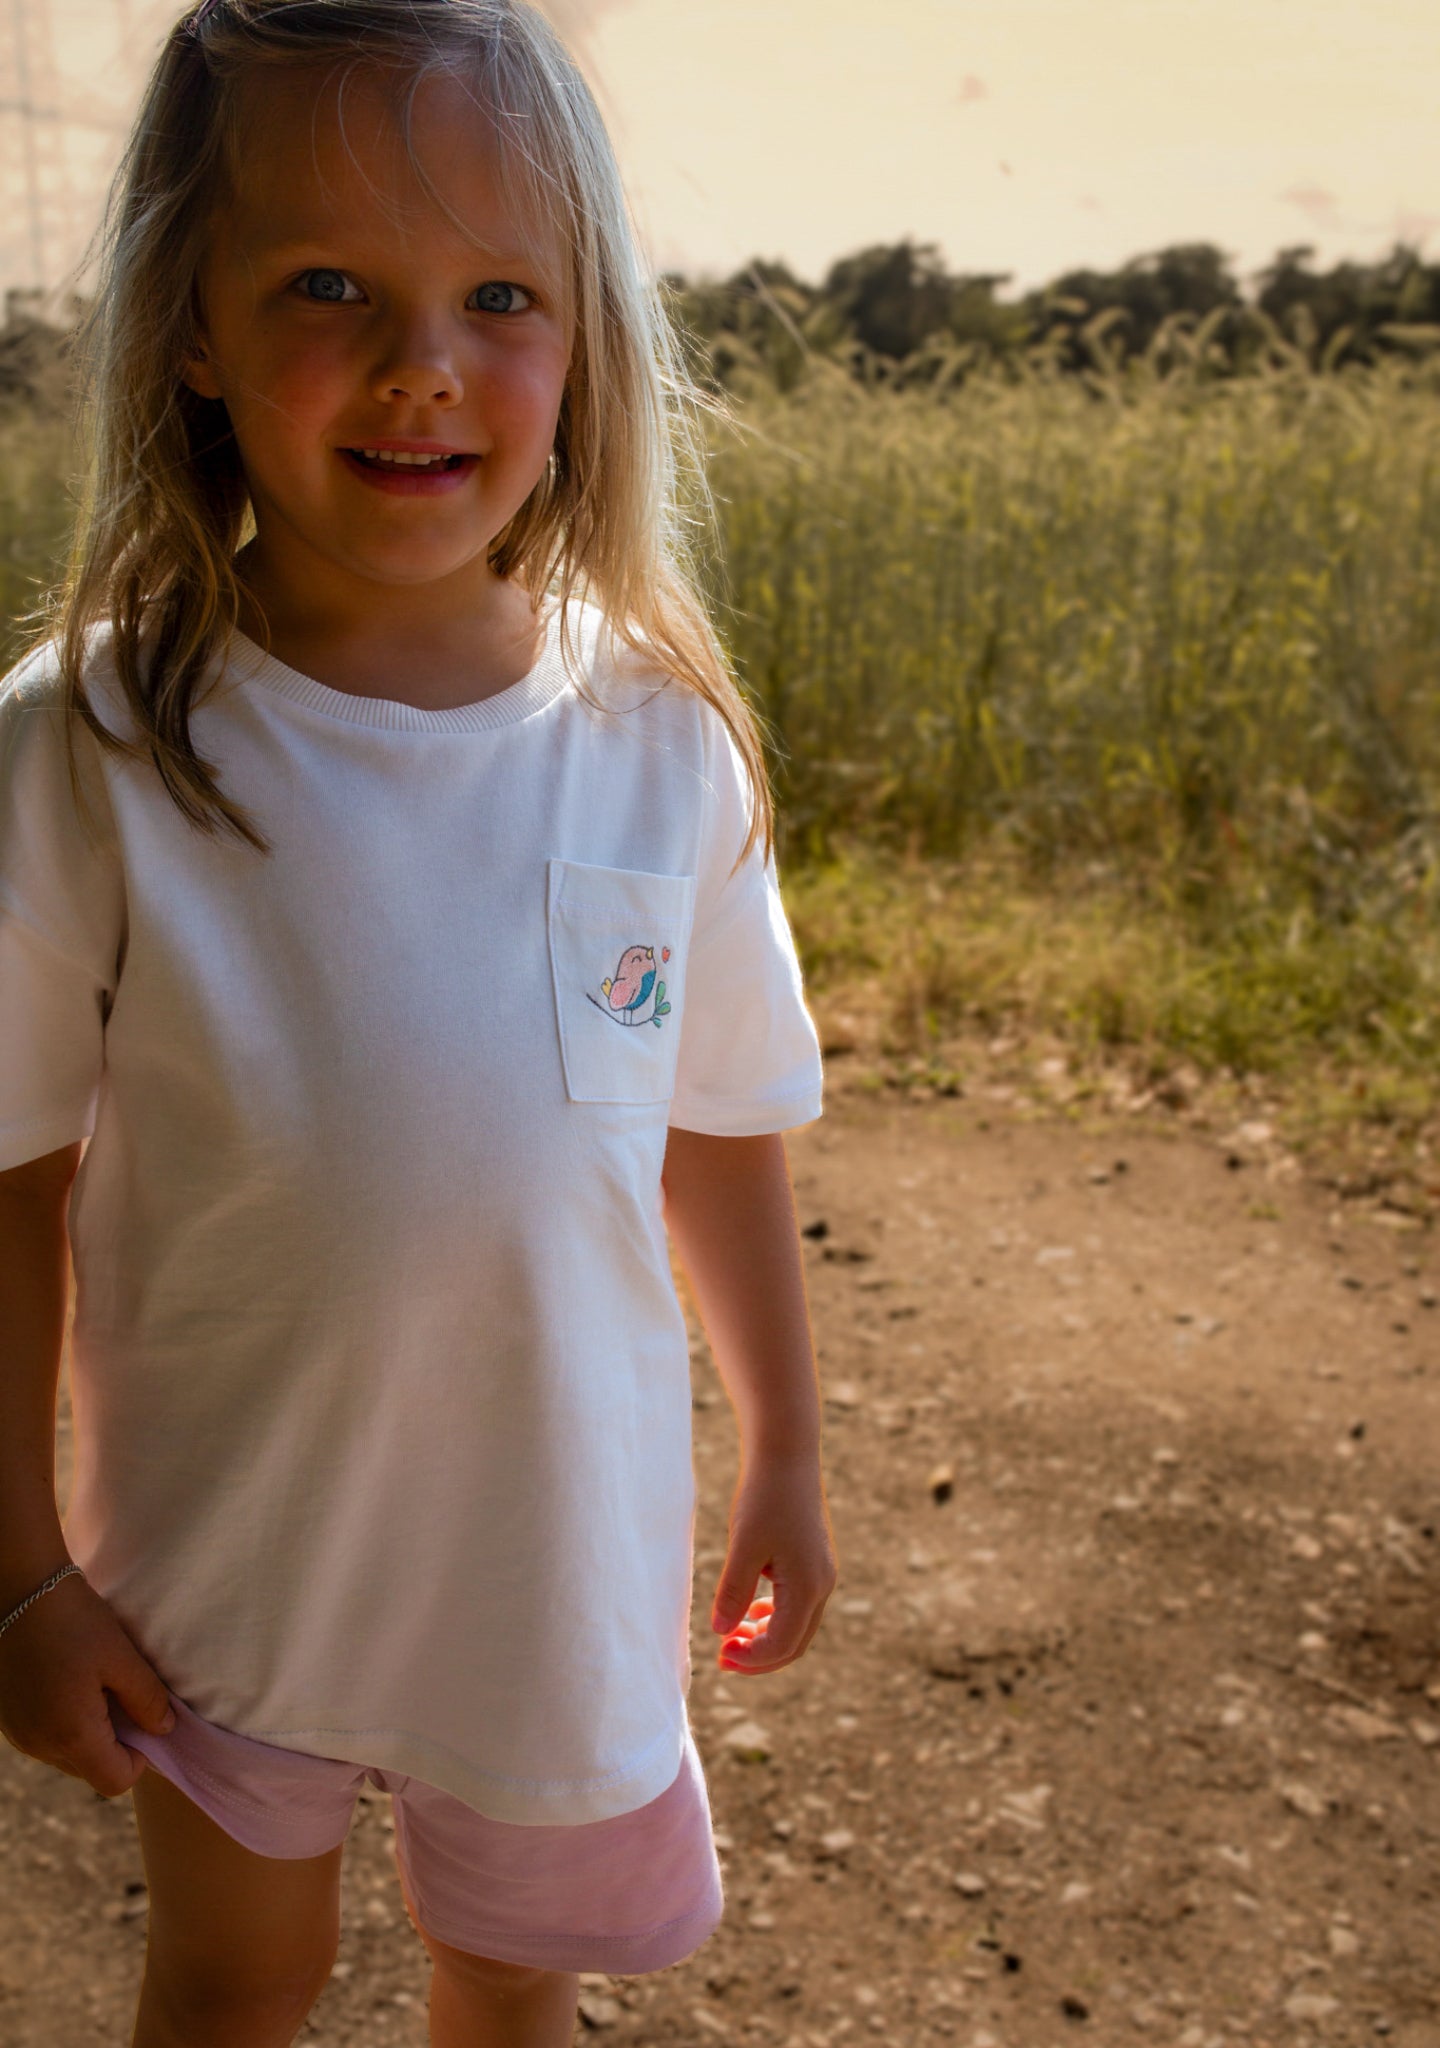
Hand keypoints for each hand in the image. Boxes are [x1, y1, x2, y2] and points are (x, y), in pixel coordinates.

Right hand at [0, 1571, 174, 1796]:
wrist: (17, 1590)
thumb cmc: (74, 1619)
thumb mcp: (121, 1656)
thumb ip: (147, 1698)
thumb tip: (164, 1729)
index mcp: (70, 1735)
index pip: (114, 1782)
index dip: (140, 1759)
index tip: (147, 1720)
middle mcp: (39, 1745)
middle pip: (90, 1771)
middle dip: (116, 1745)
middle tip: (125, 1697)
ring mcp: (19, 1735)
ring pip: (67, 1756)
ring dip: (90, 1734)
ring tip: (97, 1685)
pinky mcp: (8, 1721)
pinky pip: (46, 1738)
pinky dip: (65, 1723)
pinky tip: (71, 1682)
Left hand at [710, 1454, 837, 1673]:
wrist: (786, 1454)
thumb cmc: (764, 1496)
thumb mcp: (743, 1546)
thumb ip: (733, 1592)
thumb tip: (720, 1632)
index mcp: (808, 1586)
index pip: (781, 1644)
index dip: (750, 1659)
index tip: (719, 1655)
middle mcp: (822, 1584)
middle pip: (794, 1643)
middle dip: (759, 1656)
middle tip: (722, 1657)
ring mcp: (821, 1572)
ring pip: (797, 1625)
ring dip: (765, 1637)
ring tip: (731, 1634)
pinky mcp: (813, 1561)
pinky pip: (797, 1604)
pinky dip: (773, 1615)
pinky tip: (750, 1609)